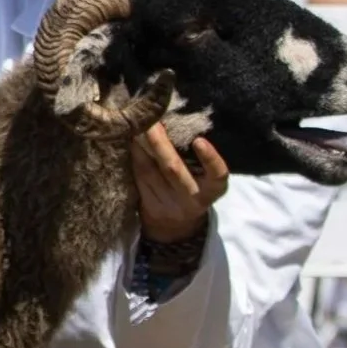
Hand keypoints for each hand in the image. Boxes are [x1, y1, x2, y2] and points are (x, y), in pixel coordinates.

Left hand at [132, 126, 227, 242]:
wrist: (174, 226)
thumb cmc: (193, 189)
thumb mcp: (205, 178)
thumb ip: (197, 157)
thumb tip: (179, 121)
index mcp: (212, 189)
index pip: (217, 174)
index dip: (210, 158)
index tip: (200, 141)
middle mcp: (191, 197)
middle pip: (173, 170)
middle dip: (161, 145)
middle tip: (151, 122)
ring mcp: (166, 203)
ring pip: (149, 173)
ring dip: (140, 148)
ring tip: (136, 127)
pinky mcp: (146, 204)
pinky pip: (137, 178)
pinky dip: (133, 159)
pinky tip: (129, 143)